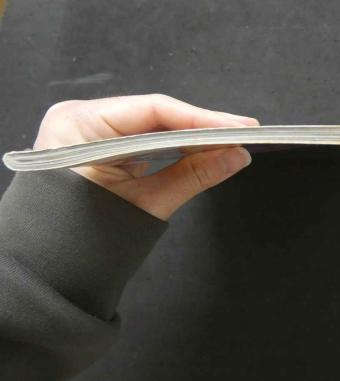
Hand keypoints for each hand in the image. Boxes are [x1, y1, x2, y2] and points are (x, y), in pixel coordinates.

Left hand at [34, 94, 258, 219]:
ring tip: (230, 139)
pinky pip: (143, 136)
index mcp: (79, 125)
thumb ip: (194, 176)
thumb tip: (239, 156)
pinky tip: (201, 146)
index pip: (153, 111)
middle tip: (244, 132)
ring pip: (152, 124)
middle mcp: (81, 117)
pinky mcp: (99, 143)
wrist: (53, 269)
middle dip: (201, 126)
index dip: (202, 119)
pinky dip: (173, 144)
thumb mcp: (146, 205)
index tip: (241, 127)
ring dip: (190, 134)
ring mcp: (88, 129)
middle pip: (155, 115)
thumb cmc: (88, 240)